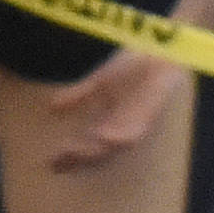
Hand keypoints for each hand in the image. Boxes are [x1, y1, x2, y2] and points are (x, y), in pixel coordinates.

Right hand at [36, 46, 185, 170]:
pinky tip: (102, 137)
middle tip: (55, 162)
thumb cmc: (135, 66)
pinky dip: (118, 135)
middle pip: (100, 151)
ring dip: (92, 149)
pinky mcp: (152, 110)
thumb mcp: (100, 81)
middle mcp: (126, 128)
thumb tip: (52, 107)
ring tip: (70, 153)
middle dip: (78, 156)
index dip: (72, 156)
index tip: (51, 162)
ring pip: (114, 145)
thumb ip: (78, 95)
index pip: (91, 146)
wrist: (162, 50)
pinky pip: (135, 128)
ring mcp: (139, 122)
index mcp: (115, 124)